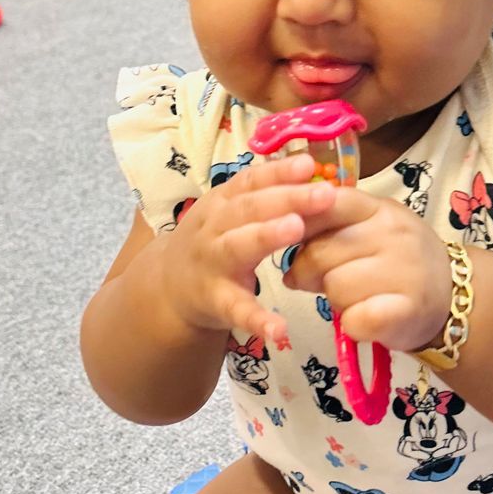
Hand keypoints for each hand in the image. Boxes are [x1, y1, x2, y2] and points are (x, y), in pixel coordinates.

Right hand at [161, 153, 334, 350]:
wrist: (168, 287)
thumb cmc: (213, 242)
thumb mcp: (229, 212)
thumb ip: (263, 193)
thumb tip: (311, 166)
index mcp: (222, 203)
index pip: (252, 181)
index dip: (280, 172)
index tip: (311, 164)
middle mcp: (214, 228)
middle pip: (249, 208)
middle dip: (287, 198)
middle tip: (324, 194)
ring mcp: (212, 264)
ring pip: (238, 246)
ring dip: (266, 235)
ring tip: (297, 228)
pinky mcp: (215, 301)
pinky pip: (237, 309)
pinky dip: (257, 319)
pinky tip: (280, 329)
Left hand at [283, 193, 452, 352]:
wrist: (455, 297)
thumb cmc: (401, 261)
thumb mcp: (373, 228)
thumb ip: (333, 224)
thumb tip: (282, 233)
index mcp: (381, 209)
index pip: (329, 203)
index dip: (299, 221)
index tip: (287, 237)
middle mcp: (394, 235)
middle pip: (320, 252)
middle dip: (309, 271)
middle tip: (320, 280)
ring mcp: (404, 272)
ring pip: (334, 287)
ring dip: (334, 299)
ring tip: (355, 297)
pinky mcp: (406, 311)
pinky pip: (355, 319)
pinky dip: (352, 325)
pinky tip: (365, 318)